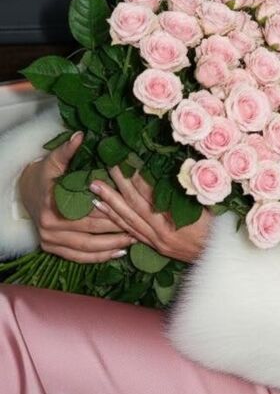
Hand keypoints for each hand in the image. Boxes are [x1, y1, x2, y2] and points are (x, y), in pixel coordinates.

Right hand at [17, 132, 136, 262]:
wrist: (25, 192)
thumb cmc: (45, 174)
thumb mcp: (54, 161)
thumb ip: (67, 150)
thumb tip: (80, 135)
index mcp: (51, 203)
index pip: (86, 209)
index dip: (110, 209)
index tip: (131, 208)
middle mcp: (48, 225)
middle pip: (90, 230)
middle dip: (116, 228)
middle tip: (140, 226)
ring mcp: (49, 240)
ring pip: (86, 248)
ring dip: (112, 246)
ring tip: (134, 240)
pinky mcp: (51, 249)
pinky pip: (78, 258)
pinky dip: (99, 257)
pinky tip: (118, 253)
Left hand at [89, 167, 212, 264]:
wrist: (224, 261)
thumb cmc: (222, 231)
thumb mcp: (211, 208)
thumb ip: (193, 192)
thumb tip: (177, 170)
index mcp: (177, 220)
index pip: (151, 194)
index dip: (137, 177)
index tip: (126, 160)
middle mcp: (163, 232)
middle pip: (135, 205)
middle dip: (118, 186)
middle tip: (103, 169)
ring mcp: (158, 241)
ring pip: (129, 221)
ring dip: (110, 204)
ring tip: (94, 190)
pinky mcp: (157, 247)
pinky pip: (132, 233)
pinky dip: (117, 221)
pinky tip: (105, 212)